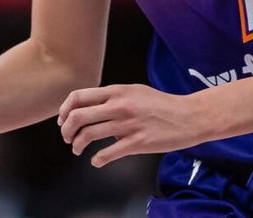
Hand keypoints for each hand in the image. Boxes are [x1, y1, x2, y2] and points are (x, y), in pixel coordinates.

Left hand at [57, 84, 202, 167]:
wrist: (189, 117)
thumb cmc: (162, 105)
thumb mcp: (135, 91)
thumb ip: (113, 97)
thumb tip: (92, 109)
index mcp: (117, 91)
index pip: (79, 97)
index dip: (65, 110)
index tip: (63, 120)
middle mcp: (119, 106)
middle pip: (78, 116)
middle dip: (66, 130)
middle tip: (67, 137)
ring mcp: (128, 125)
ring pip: (88, 135)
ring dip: (77, 145)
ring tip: (78, 149)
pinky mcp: (137, 143)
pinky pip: (107, 153)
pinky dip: (96, 160)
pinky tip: (97, 161)